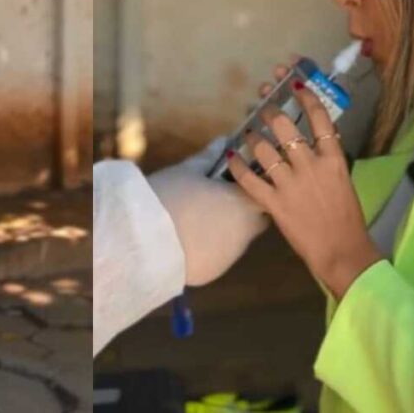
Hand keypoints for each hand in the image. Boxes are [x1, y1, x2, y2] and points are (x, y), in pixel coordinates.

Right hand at [149, 137, 269, 285]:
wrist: (148, 240)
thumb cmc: (171, 197)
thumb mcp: (188, 171)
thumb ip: (210, 156)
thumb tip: (223, 141)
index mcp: (244, 201)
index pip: (265, 193)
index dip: (251, 188)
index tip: (236, 183)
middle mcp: (246, 231)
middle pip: (256, 220)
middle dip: (243, 211)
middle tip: (216, 201)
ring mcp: (232, 255)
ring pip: (237, 240)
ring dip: (226, 230)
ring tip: (197, 221)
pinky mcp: (216, 272)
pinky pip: (219, 256)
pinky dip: (210, 248)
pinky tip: (189, 240)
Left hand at [228, 61, 380, 299]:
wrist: (341, 250)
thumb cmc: (346, 217)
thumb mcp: (342, 181)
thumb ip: (325, 160)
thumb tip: (310, 144)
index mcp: (333, 159)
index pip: (320, 119)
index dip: (306, 97)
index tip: (295, 83)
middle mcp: (310, 165)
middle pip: (285, 127)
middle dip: (270, 112)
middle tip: (262, 107)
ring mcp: (290, 183)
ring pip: (264, 149)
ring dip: (252, 137)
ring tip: (247, 133)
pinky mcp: (274, 202)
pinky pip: (250, 179)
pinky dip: (238, 166)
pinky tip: (232, 156)